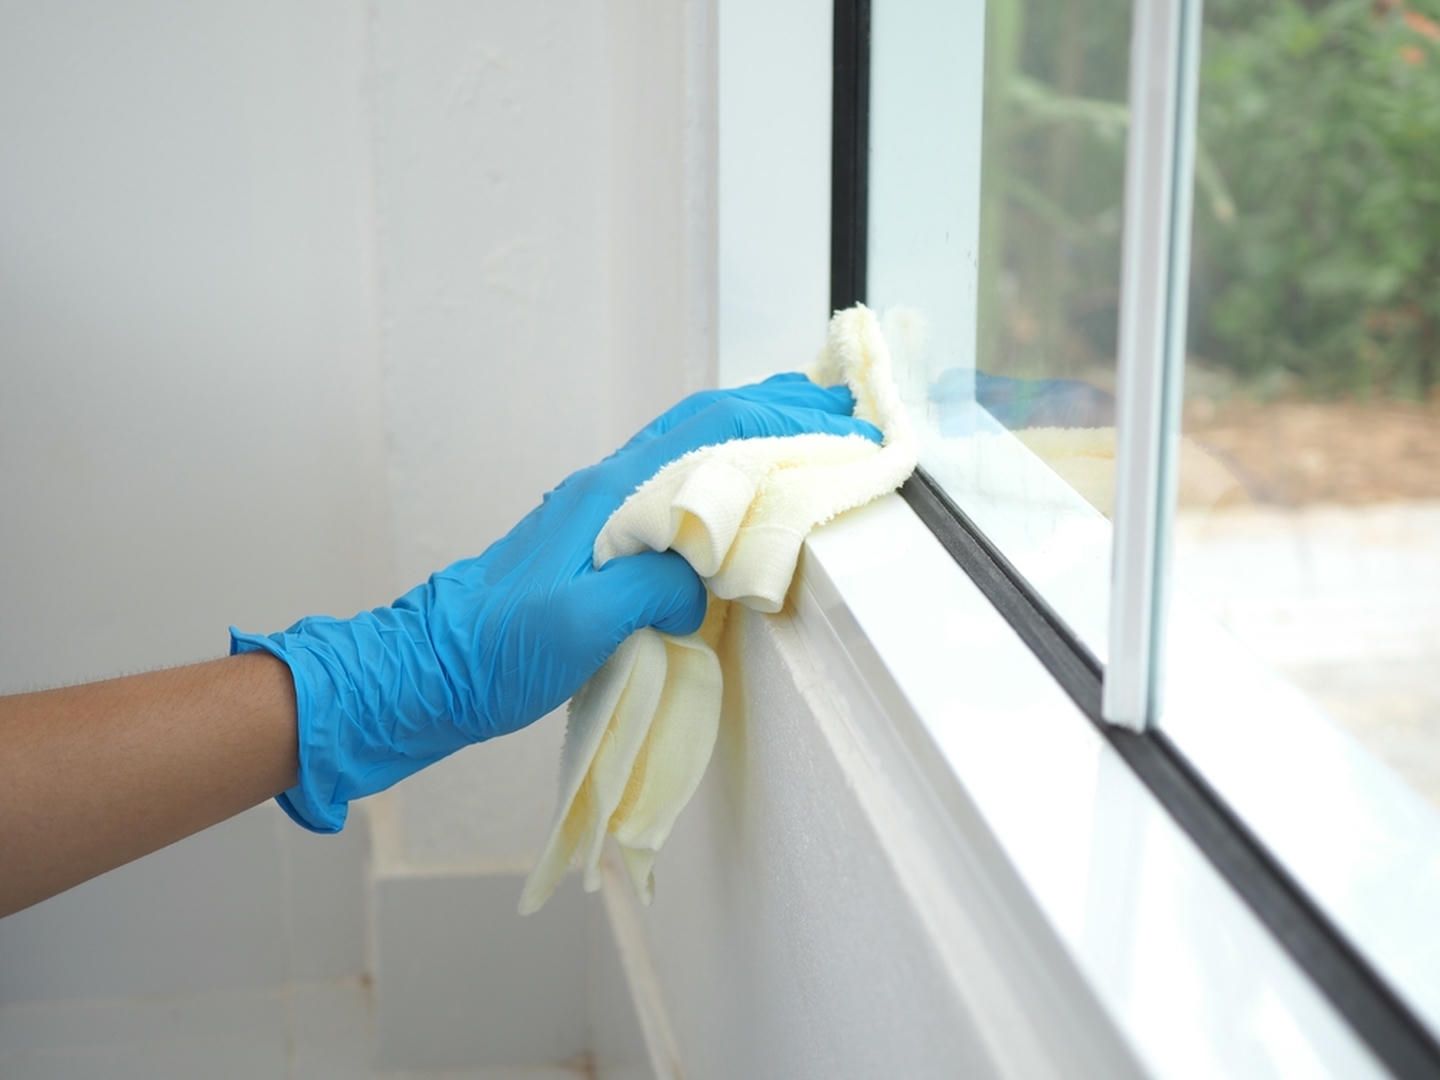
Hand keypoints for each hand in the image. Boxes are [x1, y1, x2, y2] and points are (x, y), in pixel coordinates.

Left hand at [232, 374, 881, 830]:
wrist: (429, 669)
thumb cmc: (494, 650)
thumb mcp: (581, 623)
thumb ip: (653, 587)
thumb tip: (705, 579)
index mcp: (610, 494)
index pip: (710, 431)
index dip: (782, 421)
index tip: (841, 424)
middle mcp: (609, 487)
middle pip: (705, 425)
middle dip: (777, 409)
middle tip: (841, 409)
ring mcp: (602, 511)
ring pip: (692, 451)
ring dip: (754, 437)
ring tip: (807, 438)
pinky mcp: (599, 542)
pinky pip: (677, 489)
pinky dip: (725, 476)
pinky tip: (743, 498)